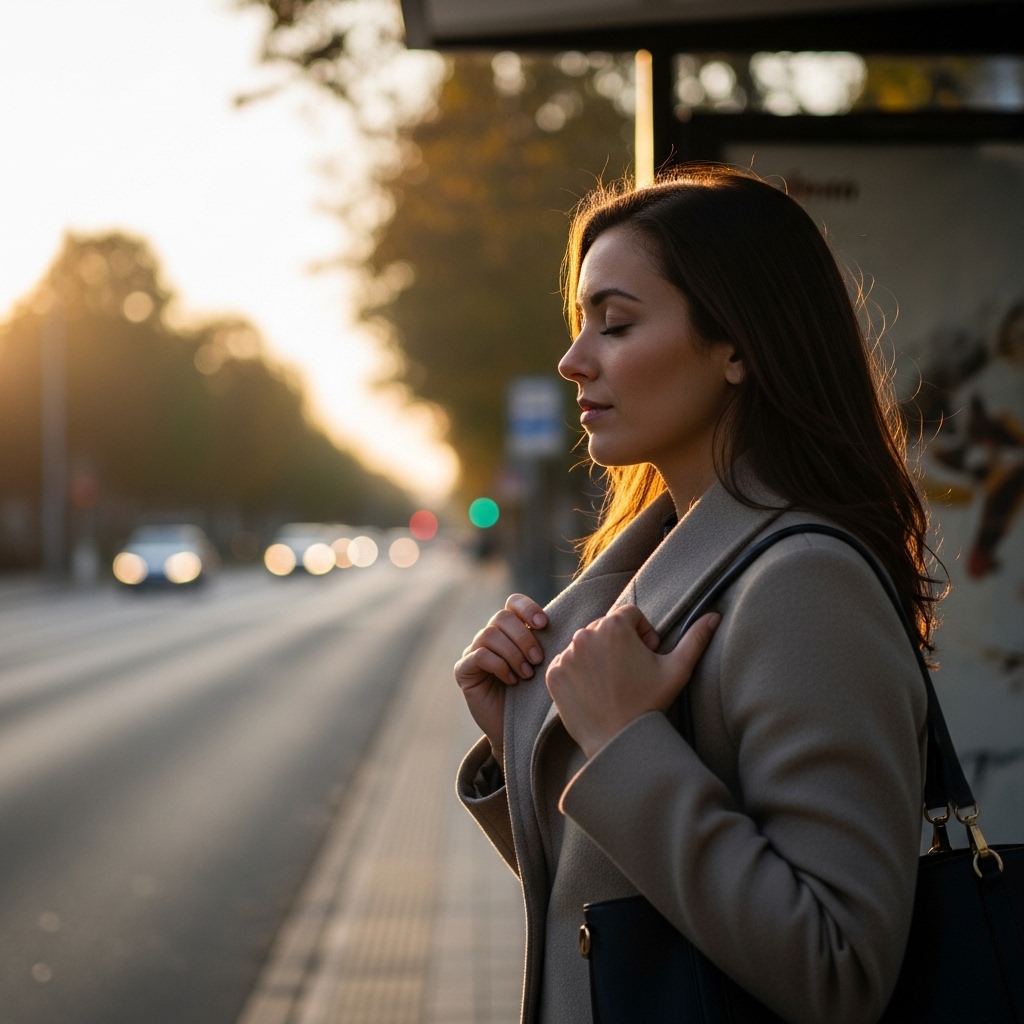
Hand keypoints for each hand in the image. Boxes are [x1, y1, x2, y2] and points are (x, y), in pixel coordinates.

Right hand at [454, 593, 547, 763]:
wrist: (520, 730)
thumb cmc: (536, 695)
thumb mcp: (546, 665)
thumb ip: (550, 642)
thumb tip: (572, 624)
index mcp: (510, 629)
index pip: (513, 603)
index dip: (527, 608)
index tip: (544, 624)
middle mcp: (489, 636)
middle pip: (502, 617)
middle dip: (524, 638)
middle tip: (538, 659)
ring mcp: (473, 652)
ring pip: (490, 635)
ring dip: (513, 654)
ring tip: (527, 675)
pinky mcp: (463, 670)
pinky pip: (479, 655)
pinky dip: (499, 666)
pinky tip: (512, 681)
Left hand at [546, 605, 720, 758]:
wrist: (619, 743)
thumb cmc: (650, 705)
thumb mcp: (677, 669)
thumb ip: (695, 638)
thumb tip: (715, 615)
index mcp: (614, 626)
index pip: (630, 616)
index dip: (642, 634)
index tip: (646, 657)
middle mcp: (585, 634)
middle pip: (605, 627)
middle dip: (619, 643)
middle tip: (630, 673)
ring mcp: (566, 654)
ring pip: (586, 644)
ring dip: (598, 656)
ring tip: (613, 683)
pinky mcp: (554, 674)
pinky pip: (567, 663)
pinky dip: (579, 673)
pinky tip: (595, 692)